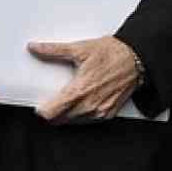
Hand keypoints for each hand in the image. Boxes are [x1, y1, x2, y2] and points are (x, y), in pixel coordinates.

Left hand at [27, 36, 141, 122]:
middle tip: (54, 100)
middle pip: (60, 120)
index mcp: (79, 91)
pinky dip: (82, 115)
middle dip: (54, 112)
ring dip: (67, 114)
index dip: (42, 111)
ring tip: (70, 99)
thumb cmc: (111, 53)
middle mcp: (89, 105)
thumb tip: (35, 48)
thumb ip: (53, 50)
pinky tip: (83, 102)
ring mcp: (100, 112)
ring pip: (74, 122)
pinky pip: (88, 122)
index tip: (40, 105)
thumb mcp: (79, 49)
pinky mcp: (108, 114)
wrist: (135, 59)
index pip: (52, 113)